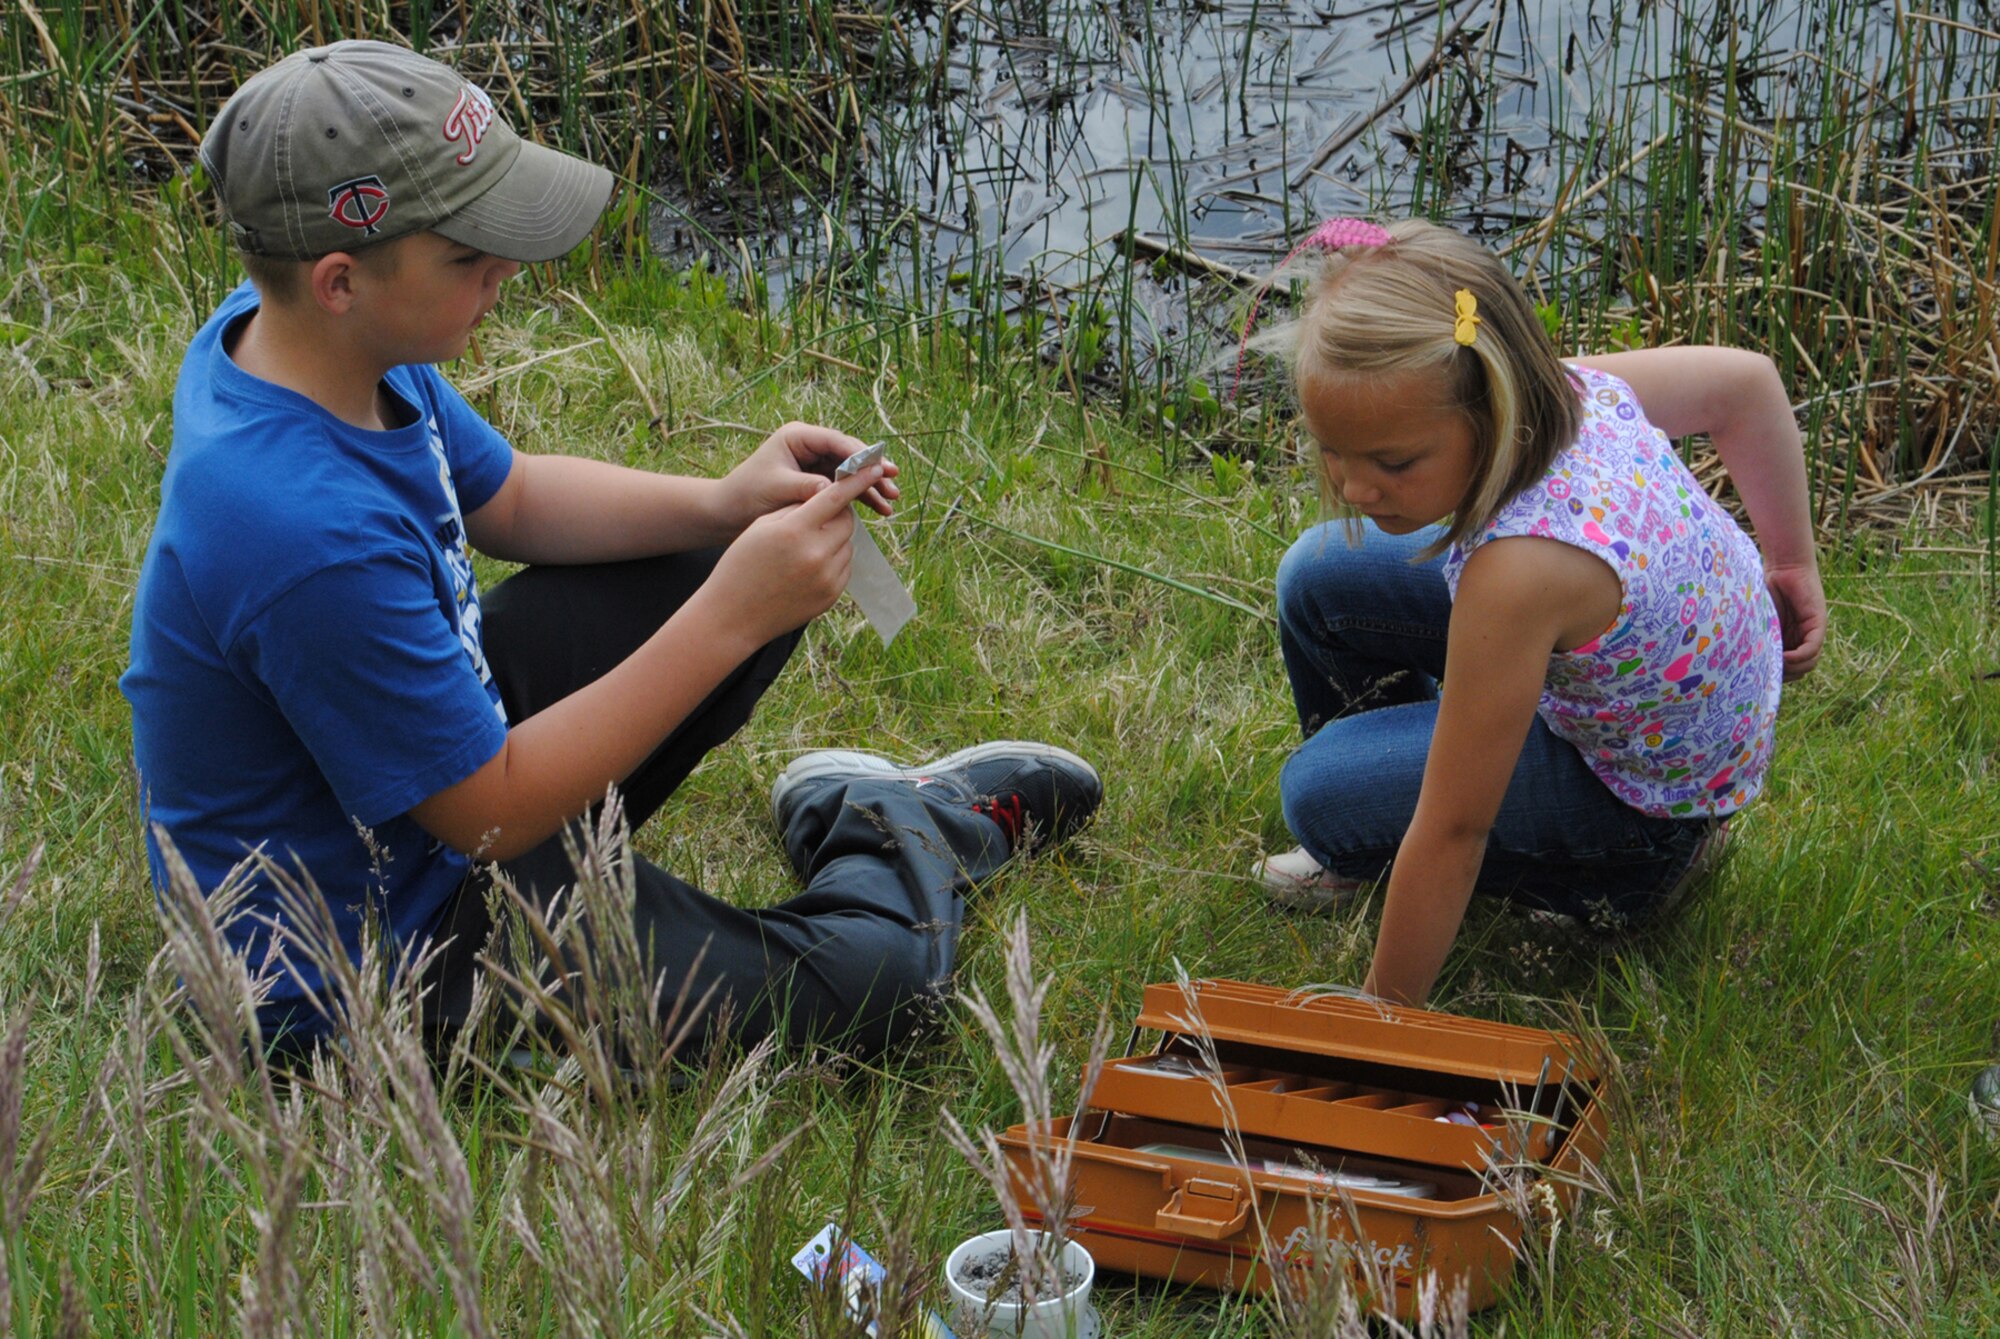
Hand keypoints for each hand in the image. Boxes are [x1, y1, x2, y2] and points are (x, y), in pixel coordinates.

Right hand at [703, 463, 886, 644]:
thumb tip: (826, 496)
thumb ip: (796, 509)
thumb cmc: (741, 565)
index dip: (856, 480)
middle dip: (837, 513)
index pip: (835, 498)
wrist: (732, 616)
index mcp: (794, 531)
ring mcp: (826, 579)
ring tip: (805, 546)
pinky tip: (808, 566)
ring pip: (847, 544)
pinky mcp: (831, 596)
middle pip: (846, 521)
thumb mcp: (761, 526)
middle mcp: (816, 555)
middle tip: (817, 516)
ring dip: (834, 538)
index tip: (873, 468)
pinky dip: (833, 560)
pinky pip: (844, 567)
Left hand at [714, 422, 901, 532]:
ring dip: (871, 486)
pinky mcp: (817, 480)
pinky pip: (844, 487)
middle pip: (849, 455)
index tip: (881, 468)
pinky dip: (860, 497)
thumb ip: (808, 487)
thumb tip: (835, 490)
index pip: (836, 442)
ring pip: (851, 472)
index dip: (861, 455)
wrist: (728, 512)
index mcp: (798, 436)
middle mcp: (809, 445)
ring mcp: (815, 463)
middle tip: (893, 483)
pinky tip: (878, 509)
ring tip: (891, 502)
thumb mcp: (778, 488)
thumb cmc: (747, 495)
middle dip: (872, 471)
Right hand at [1765, 562, 1825, 680]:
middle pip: (1799, 671)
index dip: (1775, 676)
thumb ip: (1754, 637)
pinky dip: (1798, 657)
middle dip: (1783, 676)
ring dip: (1791, 669)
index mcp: (1787, 640)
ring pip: (1808, 664)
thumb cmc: (1763, 588)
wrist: (1782, 564)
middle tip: (1765, 672)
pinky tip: (1784, 657)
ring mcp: (1811, 632)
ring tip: (1774, 665)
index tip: (1757, 674)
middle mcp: (1801, 639)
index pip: (1789, 670)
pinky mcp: (1818, 624)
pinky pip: (1811, 649)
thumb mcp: (1755, 619)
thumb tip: (1738, 665)